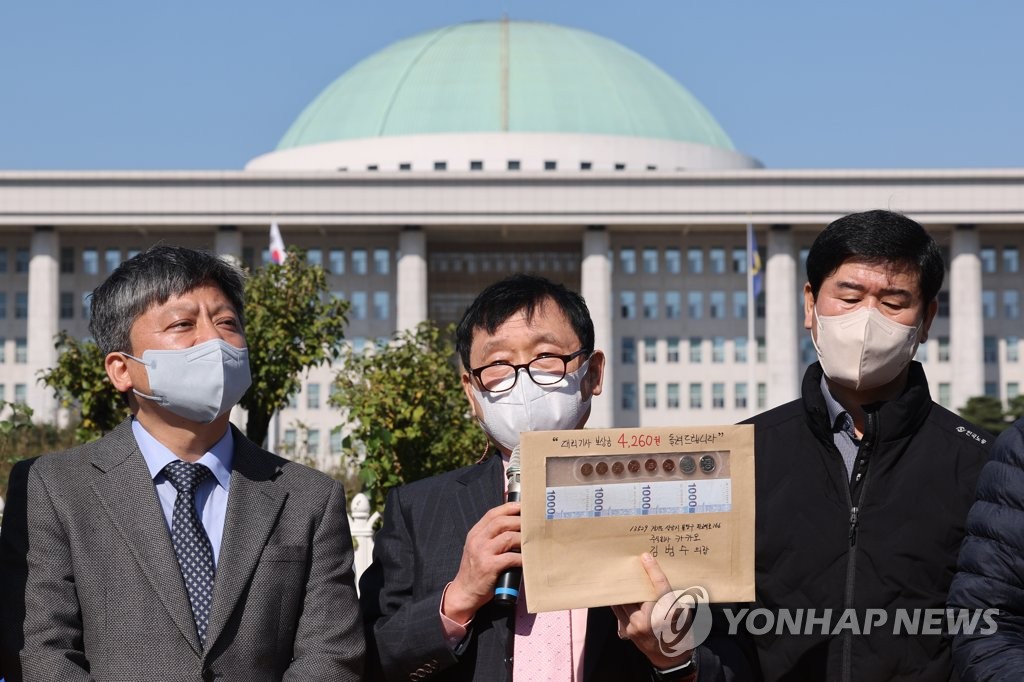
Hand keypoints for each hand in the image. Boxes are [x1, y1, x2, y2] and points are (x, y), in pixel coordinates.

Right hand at [442, 501, 522, 623]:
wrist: (464, 592)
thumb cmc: (475, 571)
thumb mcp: (478, 549)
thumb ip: (490, 537)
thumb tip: (514, 527)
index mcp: (475, 534)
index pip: (492, 514)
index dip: (509, 508)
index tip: (523, 506)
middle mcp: (477, 540)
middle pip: (502, 522)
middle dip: (520, 521)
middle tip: (534, 524)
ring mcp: (482, 553)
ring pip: (508, 538)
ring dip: (524, 539)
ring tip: (534, 541)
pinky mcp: (489, 567)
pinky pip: (511, 558)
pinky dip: (522, 558)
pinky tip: (528, 560)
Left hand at [610, 553, 694, 669]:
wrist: (672, 657)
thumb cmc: (681, 632)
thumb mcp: (684, 610)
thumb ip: (671, 594)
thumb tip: (657, 574)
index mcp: (669, 613)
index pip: (660, 585)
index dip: (652, 569)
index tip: (646, 556)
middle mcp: (650, 619)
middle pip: (637, 590)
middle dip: (634, 577)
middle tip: (630, 564)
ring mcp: (636, 626)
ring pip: (624, 600)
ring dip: (623, 588)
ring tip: (621, 575)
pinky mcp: (627, 630)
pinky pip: (619, 610)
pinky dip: (619, 600)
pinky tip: (619, 591)